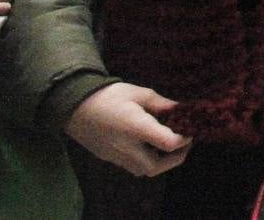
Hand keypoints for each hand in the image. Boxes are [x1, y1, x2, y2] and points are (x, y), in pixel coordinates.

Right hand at [65, 83, 191, 176]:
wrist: (74, 105)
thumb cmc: (109, 95)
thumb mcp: (139, 93)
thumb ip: (161, 104)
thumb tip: (181, 109)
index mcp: (136, 127)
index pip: (167, 143)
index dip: (184, 140)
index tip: (189, 131)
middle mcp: (126, 146)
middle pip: (155, 167)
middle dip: (174, 160)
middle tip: (184, 145)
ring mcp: (115, 155)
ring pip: (143, 170)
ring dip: (160, 163)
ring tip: (167, 146)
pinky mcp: (108, 158)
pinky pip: (131, 166)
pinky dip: (145, 161)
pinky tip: (148, 146)